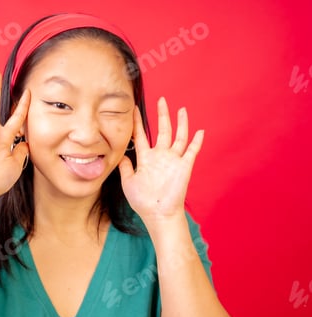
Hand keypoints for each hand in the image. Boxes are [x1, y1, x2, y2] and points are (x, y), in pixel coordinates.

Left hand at [119, 97, 203, 230]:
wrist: (158, 214)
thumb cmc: (142, 201)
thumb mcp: (128, 182)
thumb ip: (124, 167)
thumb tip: (119, 154)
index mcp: (146, 159)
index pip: (141, 136)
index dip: (137, 123)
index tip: (134, 110)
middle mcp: (160, 156)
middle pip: (162, 130)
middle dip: (161, 115)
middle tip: (161, 100)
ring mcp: (173, 160)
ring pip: (179, 136)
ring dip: (181, 123)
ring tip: (181, 109)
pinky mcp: (185, 166)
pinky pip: (192, 151)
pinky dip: (197, 141)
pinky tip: (200, 131)